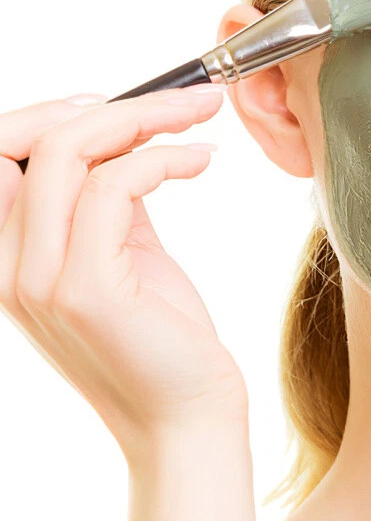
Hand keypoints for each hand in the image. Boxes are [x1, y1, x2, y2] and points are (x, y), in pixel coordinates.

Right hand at [0, 87, 248, 465]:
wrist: (189, 420)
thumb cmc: (167, 342)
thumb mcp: (129, 259)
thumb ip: (109, 204)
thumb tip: (125, 142)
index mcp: (11, 258)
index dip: (50, 114)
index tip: (124, 105)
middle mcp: (8, 268)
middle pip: (22, 141)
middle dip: (107, 104)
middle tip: (182, 100)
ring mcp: (39, 280)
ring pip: (64, 153)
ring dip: (143, 119)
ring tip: (201, 119)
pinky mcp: (86, 290)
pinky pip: (111, 188)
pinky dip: (162, 159)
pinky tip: (202, 163)